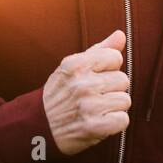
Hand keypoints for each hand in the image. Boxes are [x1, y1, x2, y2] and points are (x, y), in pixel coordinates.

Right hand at [42, 30, 130, 155]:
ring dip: (113, 107)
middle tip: (95, 97)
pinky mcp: (93, 127)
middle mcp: (82, 83)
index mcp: (75, 64)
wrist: (38, 126)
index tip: (96, 77)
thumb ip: (99, 50)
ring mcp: (88, 106)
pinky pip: (123, 120)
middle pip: (123, 80)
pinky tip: (100, 122)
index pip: (114, 57)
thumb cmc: (59, 94)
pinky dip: (114, 124)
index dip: (109, 69)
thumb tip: (121, 34)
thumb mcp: (72, 67)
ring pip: (125, 100)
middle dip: (112, 89)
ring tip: (96, 110)